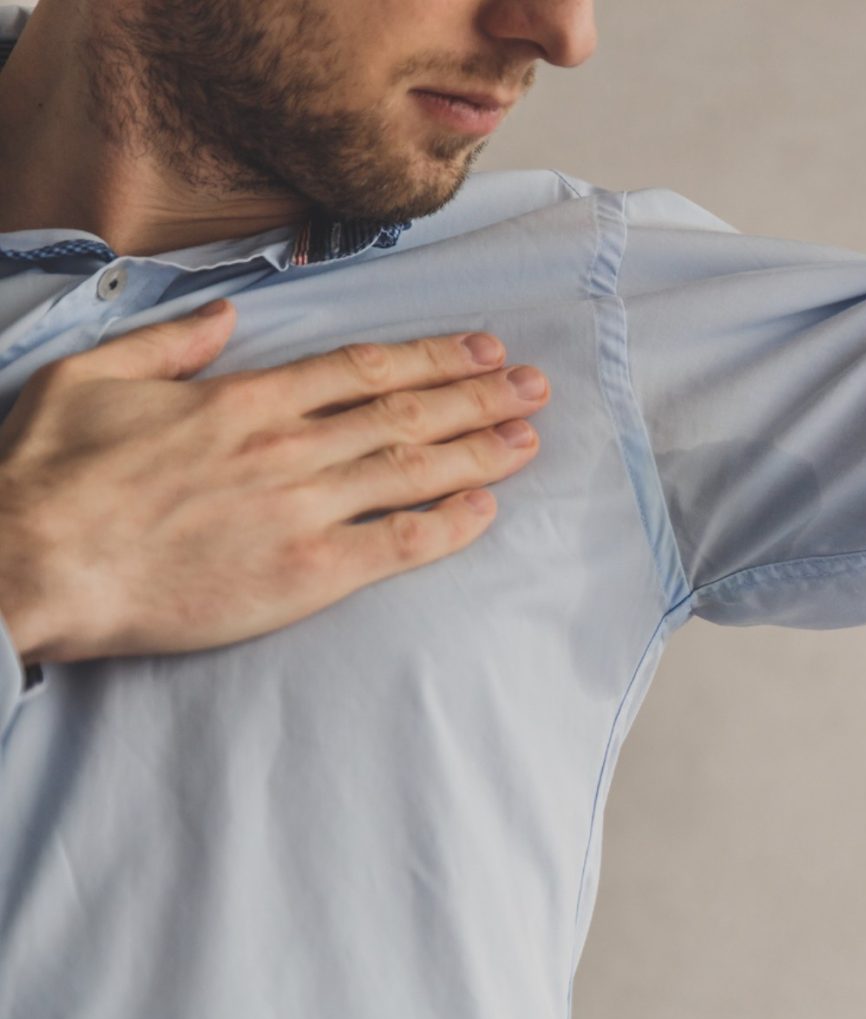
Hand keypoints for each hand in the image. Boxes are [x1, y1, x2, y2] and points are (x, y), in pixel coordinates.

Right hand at [0, 299, 550, 665]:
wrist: (30, 565)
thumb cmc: (52, 477)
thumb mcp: (94, 377)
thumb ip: (171, 343)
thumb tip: (227, 314)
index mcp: (244, 400)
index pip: (362, 369)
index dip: (432, 356)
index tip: (480, 346)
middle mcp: (288, 447)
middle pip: (406, 412)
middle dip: (479, 394)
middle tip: (533, 384)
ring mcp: (302, 510)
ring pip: (414, 469)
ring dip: (481, 449)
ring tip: (528, 434)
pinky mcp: (305, 575)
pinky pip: (397, 543)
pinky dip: (448, 524)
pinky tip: (487, 508)